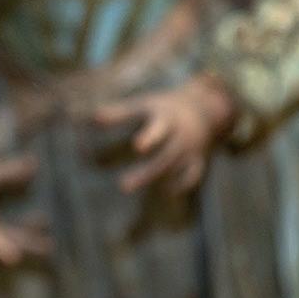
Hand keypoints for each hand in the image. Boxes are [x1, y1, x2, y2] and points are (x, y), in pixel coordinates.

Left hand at [94, 76, 234, 194]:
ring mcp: (190, 149)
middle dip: (146, 172)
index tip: (137, 146)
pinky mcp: (197, 160)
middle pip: (165, 156)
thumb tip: (93, 118)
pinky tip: (164, 192)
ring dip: (155, 178)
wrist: (205, 108)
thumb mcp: (145, 105)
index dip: (150, 137)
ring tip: (128, 187)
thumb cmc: (165, 108)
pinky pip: (192, 176)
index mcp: (167, 119)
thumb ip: (119, 113)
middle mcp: (180, 136)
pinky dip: (180, 185)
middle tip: (122, 186)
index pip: (159, 128)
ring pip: (175, 167)